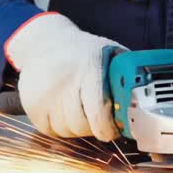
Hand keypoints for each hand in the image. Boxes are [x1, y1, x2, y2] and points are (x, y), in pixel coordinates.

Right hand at [4, 12, 123, 140]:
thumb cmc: (82, 51)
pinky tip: (62, 112)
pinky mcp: (30, 102)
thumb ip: (126, 75)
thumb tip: (141, 102)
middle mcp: (64, 80)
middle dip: (92, 128)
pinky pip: (48, 130)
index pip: (98, 114)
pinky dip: (57, 127)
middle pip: (81, 126)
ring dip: (75, 128)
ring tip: (79, 112)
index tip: (111, 129)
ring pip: (65, 130)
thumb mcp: (109, 53)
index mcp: (88, 68)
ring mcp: (44, 93)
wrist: (44, 41)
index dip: (107, 128)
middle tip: (96, 119)